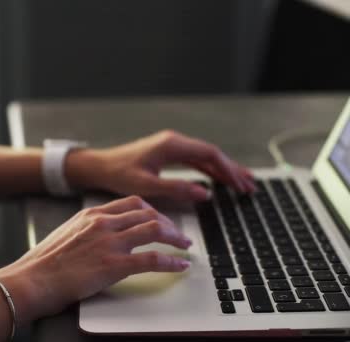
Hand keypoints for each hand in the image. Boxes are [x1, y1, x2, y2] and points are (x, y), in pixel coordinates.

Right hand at [0, 196, 190, 324]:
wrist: (33, 279)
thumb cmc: (45, 262)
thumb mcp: (68, 233)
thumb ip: (88, 229)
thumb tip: (103, 234)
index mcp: (92, 214)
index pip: (132, 203)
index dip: (153, 210)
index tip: (161, 219)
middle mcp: (103, 223)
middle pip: (148, 214)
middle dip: (169, 223)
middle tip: (178, 234)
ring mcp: (110, 242)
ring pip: (155, 230)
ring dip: (175, 238)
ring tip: (185, 246)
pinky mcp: (114, 265)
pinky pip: (152, 259)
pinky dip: (172, 261)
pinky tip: (180, 265)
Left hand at [66, 130, 254, 200]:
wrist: (100, 166)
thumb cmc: (118, 174)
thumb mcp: (146, 185)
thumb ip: (176, 189)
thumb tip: (205, 193)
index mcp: (171, 145)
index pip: (209, 153)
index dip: (228, 168)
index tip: (240, 184)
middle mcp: (174, 142)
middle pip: (211, 153)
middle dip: (232, 170)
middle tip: (249, 187)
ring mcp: (172, 146)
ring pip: (205, 156)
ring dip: (224, 170)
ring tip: (243, 185)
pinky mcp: (168, 153)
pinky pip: (195, 160)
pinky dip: (210, 170)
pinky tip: (220, 180)